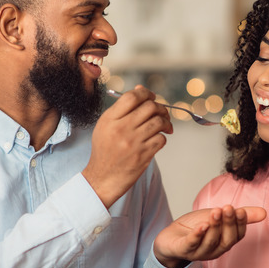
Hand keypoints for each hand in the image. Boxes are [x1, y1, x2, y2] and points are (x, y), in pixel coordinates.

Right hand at [82, 85, 172, 207]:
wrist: (103, 178)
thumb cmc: (105, 150)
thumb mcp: (106, 126)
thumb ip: (122, 108)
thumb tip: (140, 89)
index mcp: (110, 119)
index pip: (132, 97)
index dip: (146, 93)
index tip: (151, 97)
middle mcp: (121, 129)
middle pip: (150, 107)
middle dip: (160, 107)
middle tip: (161, 113)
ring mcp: (133, 143)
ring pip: (159, 122)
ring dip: (165, 122)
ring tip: (164, 125)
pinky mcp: (143, 155)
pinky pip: (161, 139)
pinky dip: (163, 137)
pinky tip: (158, 139)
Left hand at [153, 205, 266, 267]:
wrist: (171, 237)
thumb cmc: (197, 227)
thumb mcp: (219, 217)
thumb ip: (240, 216)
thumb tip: (264, 213)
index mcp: (224, 242)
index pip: (237, 236)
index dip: (240, 224)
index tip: (241, 211)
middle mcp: (214, 250)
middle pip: (226, 240)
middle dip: (228, 224)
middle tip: (229, 208)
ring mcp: (198, 252)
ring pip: (210, 242)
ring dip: (214, 227)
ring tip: (216, 212)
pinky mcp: (182, 249)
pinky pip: (191, 244)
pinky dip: (197, 235)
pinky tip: (201, 225)